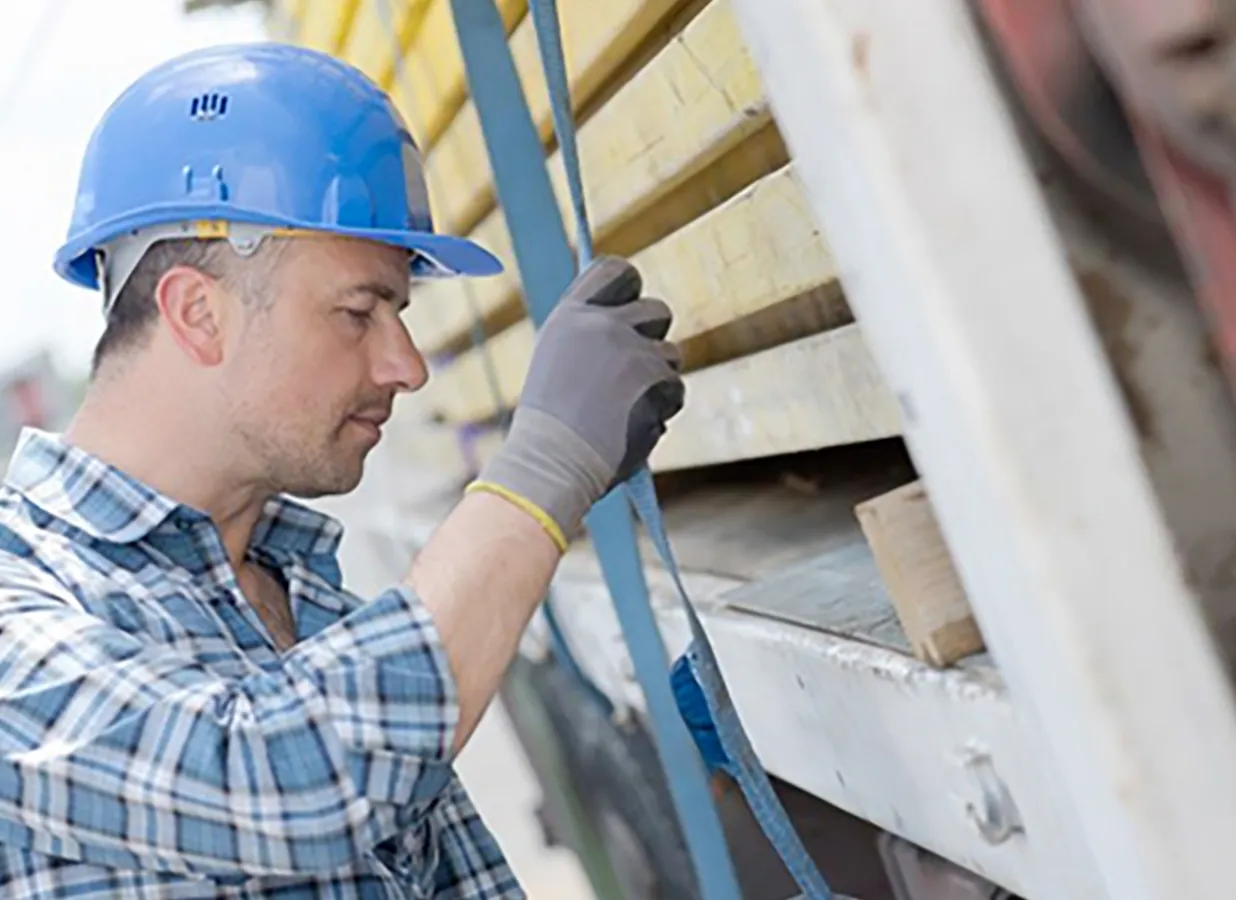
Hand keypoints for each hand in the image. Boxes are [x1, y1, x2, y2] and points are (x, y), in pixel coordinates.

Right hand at [467, 256, 683, 549]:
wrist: (551, 464)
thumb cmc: (549, 424)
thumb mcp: (556, 360)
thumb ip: (588, 333)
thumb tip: (625, 319)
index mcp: (572, 314)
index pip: (617, 271)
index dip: (630, 288)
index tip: (630, 304)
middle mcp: (603, 324)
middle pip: (657, 311)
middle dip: (653, 339)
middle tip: (634, 371)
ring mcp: (633, 351)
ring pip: (671, 354)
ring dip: (658, 379)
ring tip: (624, 408)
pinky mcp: (657, 381)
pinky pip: (676, 389)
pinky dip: (662, 409)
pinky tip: (631, 425)